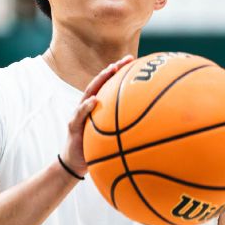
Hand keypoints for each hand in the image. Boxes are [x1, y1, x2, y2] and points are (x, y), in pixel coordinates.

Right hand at [60, 54, 133, 177]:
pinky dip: (86, 107)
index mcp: (99, 107)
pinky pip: (79, 114)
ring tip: (110, 70)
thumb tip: (151, 130)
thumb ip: (125, 131)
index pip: (109, 86)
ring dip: (100, 80)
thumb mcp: (112, 138)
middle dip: (112, 69)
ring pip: (89, 92)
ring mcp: (79, 114)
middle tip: (126, 59)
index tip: (135, 61)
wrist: (75, 164)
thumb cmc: (96, 150)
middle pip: (100, 82)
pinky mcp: (73, 125)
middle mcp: (89, 106)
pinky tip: (94, 101)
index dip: (121, 72)